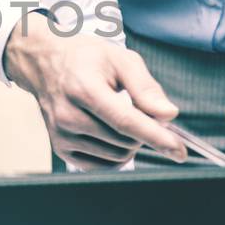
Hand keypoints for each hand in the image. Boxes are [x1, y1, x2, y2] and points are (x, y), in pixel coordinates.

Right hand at [4, 20, 184, 167]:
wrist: (44, 63)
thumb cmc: (85, 58)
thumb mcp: (120, 59)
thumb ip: (146, 88)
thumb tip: (168, 115)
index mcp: (84, 89)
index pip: (125, 121)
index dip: (156, 137)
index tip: (179, 151)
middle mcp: (68, 115)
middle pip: (125, 141)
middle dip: (144, 132)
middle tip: (140, 111)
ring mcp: (62, 135)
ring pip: (116, 156)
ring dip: (130, 143)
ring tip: (121, 118)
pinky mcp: (61, 149)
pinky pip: (102, 165)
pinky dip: (115, 154)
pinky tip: (111, 134)